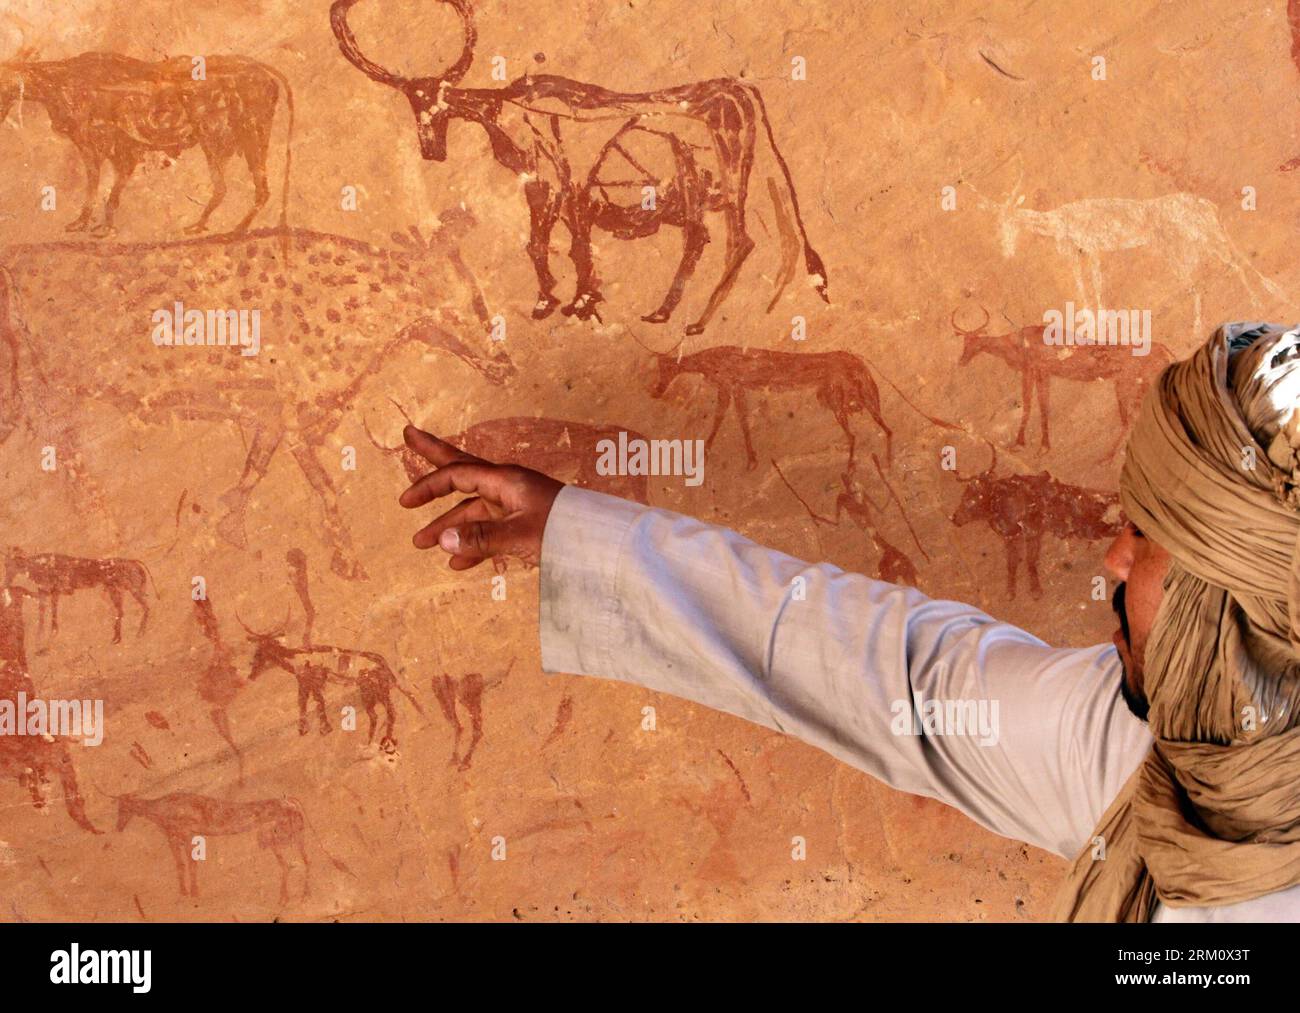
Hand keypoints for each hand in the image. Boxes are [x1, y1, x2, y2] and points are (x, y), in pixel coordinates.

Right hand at [398, 425, 564, 569]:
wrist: (605, 541)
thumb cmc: (567, 531)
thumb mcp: (522, 535)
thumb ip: (482, 538)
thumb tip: (443, 541)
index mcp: (506, 480)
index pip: (458, 474)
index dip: (430, 486)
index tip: (406, 502)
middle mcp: (508, 486)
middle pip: (463, 470)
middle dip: (434, 458)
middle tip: (409, 435)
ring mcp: (516, 504)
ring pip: (475, 511)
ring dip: (449, 526)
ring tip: (422, 543)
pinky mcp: (526, 524)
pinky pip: (492, 531)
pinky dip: (474, 545)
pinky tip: (459, 563)